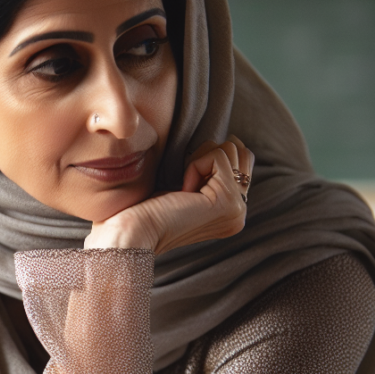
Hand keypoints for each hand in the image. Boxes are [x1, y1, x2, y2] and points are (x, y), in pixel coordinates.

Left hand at [85, 135, 253, 254]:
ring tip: (183, 189)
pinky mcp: (226, 200)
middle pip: (240, 152)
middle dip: (207, 155)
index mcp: (232, 210)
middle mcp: (240, 212)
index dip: (209, 158)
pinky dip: (193, 166)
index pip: (241, 160)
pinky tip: (182, 191)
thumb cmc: (147, 207)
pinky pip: (217, 157)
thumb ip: (212, 172)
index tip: (184, 182)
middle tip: (184, 183)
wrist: (133, 232)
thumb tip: (229, 142)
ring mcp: (237, 208)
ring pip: (230, 150)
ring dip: (198, 160)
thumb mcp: (186, 186)